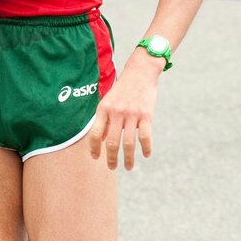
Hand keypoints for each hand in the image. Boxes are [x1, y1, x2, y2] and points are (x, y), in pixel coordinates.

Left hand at [87, 55, 162, 170]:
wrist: (140, 72)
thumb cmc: (123, 89)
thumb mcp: (108, 101)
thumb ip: (104, 120)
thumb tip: (100, 140)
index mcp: (104, 109)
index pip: (95, 134)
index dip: (94, 148)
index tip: (96, 158)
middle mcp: (116, 113)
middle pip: (112, 142)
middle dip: (111, 158)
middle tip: (112, 167)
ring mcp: (132, 114)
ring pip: (128, 143)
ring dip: (128, 158)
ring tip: (128, 167)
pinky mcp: (146, 115)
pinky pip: (145, 137)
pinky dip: (146, 148)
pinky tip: (145, 154)